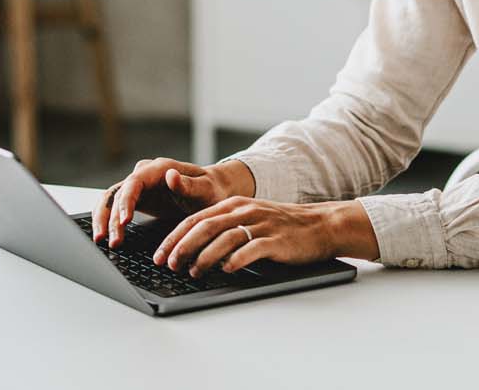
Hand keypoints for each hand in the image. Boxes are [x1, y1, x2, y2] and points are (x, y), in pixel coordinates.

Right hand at [89, 158, 253, 248]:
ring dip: (103, 219)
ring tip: (102, 241)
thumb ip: (188, 184)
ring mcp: (138, 186)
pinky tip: (104, 235)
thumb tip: (170, 175)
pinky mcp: (136, 198)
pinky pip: (115, 206)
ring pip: (111, 199)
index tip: (124, 221)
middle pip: (117, 192)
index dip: (125, 202)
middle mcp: (144, 174)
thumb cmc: (211, 190)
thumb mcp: (205, 189)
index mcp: (159, 169)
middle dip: (110, 217)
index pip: (133, 183)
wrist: (214, 191)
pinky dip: (107, 220)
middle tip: (111, 240)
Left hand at [151, 197, 373, 277]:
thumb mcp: (248, 219)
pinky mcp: (275, 239)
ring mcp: (259, 224)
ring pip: (224, 238)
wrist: (319, 225)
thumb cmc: (279, 227)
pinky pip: (251, 249)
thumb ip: (222, 227)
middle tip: (168, 264)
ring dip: (205, 256)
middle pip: (204, 227)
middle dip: (182, 247)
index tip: (159, 254)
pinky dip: (236, 260)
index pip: (195, 219)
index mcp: (232, 205)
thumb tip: (192, 247)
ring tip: (193, 272)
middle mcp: (243, 211)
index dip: (174, 237)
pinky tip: (226, 270)